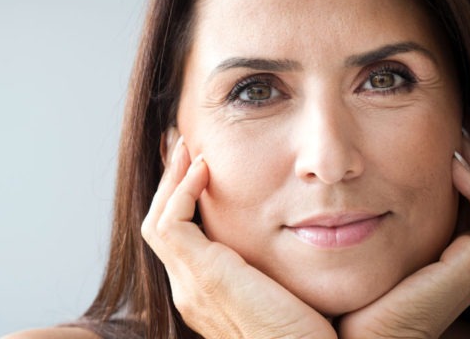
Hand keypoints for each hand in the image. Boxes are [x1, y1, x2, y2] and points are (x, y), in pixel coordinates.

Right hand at [141, 134, 335, 338]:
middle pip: (160, 225)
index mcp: (205, 295)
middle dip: (170, 184)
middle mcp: (189, 290)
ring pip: (159, 219)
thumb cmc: (310, 334)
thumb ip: (274, 266)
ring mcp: (190, 285)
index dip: (181, 201)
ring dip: (172, 180)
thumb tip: (296, 233)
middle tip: (185, 148)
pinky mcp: (202, 275)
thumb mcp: (286, 291)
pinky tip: (204, 168)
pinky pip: (172, 221)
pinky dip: (182, 190)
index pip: (179, 239)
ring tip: (189, 148)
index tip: (198, 168)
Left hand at [337, 134, 469, 337]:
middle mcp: (466, 263)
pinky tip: (451, 168)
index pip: (469, 207)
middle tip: (453, 134)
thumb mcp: (366, 254)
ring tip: (457, 143)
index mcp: (446, 260)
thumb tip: (342, 196)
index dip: (460, 174)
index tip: (436, 145)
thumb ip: (368, 228)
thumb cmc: (357, 302)